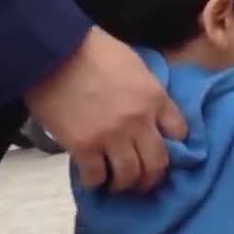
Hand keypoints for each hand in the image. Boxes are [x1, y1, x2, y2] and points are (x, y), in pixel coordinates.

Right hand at [25, 26, 187, 191]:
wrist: (53, 50)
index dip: (174, 144)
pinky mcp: (83, 147)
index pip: (180, 133)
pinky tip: (92, 176)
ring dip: (125, 184)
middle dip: (152, 177)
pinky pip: (96, 176)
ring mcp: (112, 137)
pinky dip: (95, 181)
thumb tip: (151, 112)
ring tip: (116, 183)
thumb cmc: (94, 50)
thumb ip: (148, 91)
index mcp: (155, 98)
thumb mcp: (135, 65)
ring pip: (129, 176)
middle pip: (158, 163)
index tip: (162, 148)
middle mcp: (139, 122)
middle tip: (143, 180)